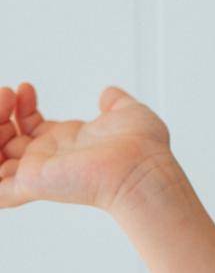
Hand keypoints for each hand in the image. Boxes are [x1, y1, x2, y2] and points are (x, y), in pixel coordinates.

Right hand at [0, 81, 174, 214]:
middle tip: (10, 92)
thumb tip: (110, 93)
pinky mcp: (31, 184)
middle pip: (6, 138)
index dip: (21, 106)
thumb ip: (115, 102)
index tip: (26, 87)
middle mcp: (48, 158)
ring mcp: (38, 172)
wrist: (142, 169)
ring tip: (5, 102)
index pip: (29, 125)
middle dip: (1, 112)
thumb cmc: (142, 149)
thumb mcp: (128, 113)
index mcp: (65, 142)